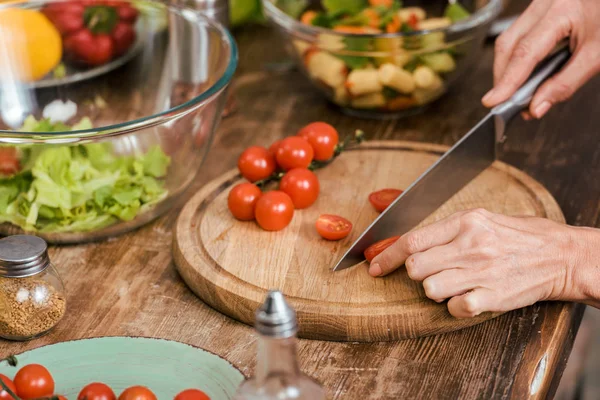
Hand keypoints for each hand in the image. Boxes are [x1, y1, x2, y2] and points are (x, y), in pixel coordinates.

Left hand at [369, 209, 599, 317]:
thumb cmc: (519, 235)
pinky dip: (455, 308)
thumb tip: (409, 243)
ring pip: (431, 289)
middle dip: (415, 274)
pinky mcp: (493, 296)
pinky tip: (467, 298)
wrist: (561, 255)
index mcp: (465, 221)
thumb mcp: (482, 218)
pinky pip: (455, 308)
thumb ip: (446, 229)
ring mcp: (482, 272)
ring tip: (452, 284)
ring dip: (434, 291)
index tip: (374, 267)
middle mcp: (471, 245)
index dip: (387, 256)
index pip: (412, 239)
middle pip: (416, 267)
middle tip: (431, 272)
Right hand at [482, 0, 599, 118]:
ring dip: (507, 69)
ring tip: (515, 92)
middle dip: (503, 77)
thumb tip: (537, 106)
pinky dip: (517, 58)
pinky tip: (523, 74)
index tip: (494, 101)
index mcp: (563, 11)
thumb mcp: (596, 56)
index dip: (508, 80)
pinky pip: (518, 35)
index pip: (525, 52)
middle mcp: (545, 3)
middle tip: (505, 102)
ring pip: (509, 39)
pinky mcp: (539, 11)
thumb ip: (566, 83)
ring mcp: (540, 5)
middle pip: (509, 44)